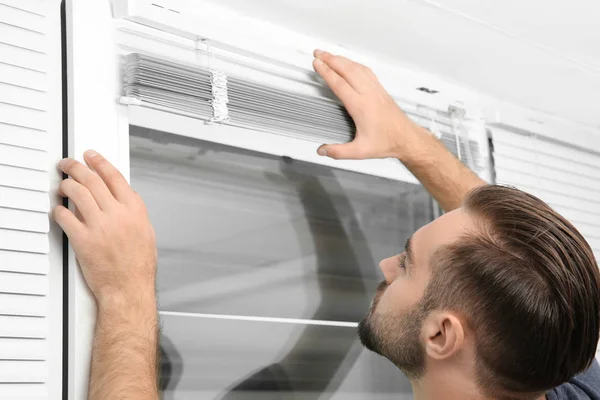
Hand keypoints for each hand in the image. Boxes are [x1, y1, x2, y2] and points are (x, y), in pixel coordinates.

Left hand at [53, 150, 156, 308]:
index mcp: (135, 210)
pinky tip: (58, 210)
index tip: (91, 156)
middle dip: (77, 167)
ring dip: (66, 185)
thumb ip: (134, 212)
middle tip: (69, 164)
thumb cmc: (138, 265)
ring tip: (62, 184)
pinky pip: (65, 217)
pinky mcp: (83, 239)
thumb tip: (124, 199)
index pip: (114, 176)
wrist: (128, 287)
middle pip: (92, 180)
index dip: (100, 162)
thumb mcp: (146, 232)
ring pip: (77, 193)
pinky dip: (59, 210)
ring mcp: (100, 226)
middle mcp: (118, 214)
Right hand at [312, 50, 420, 159]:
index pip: (339, 84)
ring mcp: (375, 90)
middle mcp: (368, 94)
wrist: (406, 138)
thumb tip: (322, 150)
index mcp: (361, 106)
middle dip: (331, 59)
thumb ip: (338, 151)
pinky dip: (354, 64)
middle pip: (347, 70)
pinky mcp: (380, 90)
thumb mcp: (360, 152)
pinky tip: (349, 63)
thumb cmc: (386, 142)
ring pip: (357, 68)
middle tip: (318, 53)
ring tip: (329, 55)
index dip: (326, 72)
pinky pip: (366, 71)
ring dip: (342, 59)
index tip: (317, 64)